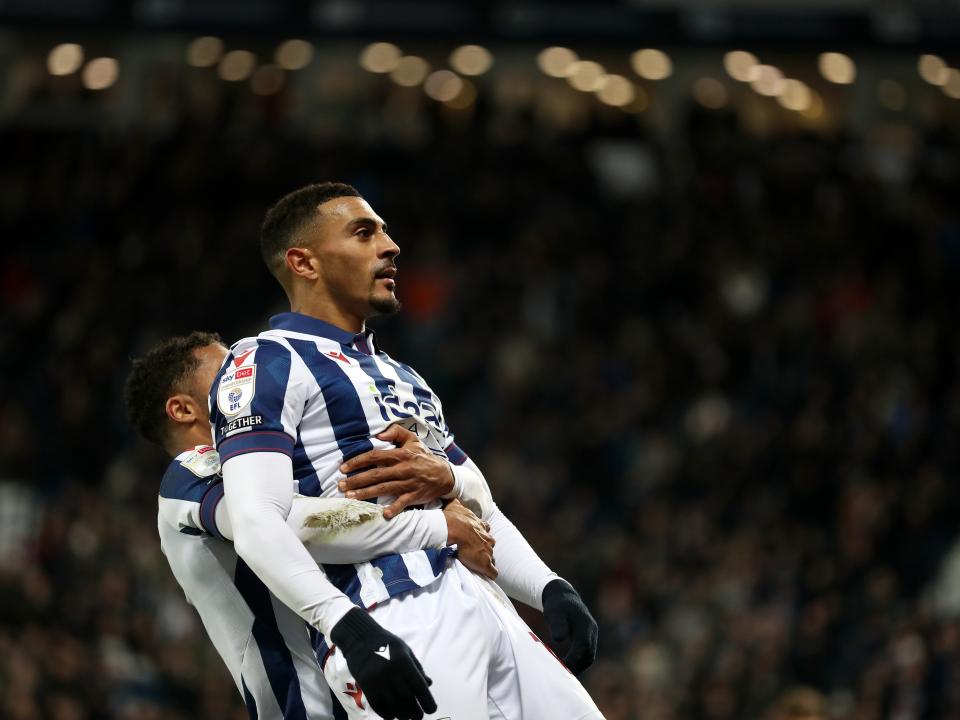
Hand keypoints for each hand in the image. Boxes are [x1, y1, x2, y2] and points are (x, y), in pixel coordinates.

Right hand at [330, 608, 436, 719]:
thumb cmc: (387, 644)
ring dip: (402, 715)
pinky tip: (392, 715)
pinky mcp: (366, 685)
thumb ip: (417, 668)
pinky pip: (378, 706)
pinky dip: (387, 714)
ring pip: (392, 706)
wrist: (360, 638)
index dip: (427, 701)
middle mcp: (391, 672)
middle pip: (407, 699)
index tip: (431, 709)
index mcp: (403, 662)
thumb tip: (429, 684)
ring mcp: (377, 680)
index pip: (419, 686)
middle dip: (415, 712)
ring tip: (406, 716)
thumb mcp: (406, 651)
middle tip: (418, 716)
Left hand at [339, 424, 454, 518]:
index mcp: (401, 454)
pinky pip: (402, 503)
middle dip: (356, 480)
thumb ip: (396, 432)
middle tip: (340, 486)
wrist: (445, 475)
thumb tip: (378, 435)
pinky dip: (394, 509)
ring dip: (366, 494)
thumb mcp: (413, 440)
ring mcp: (408, 483)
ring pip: (384, 488)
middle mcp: (403, 469)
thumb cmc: (424, 457)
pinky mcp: (414, 496)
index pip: (375, 456)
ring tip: (350, 498)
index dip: (358, 462)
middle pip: (376, 474)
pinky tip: (383, 514)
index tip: (343, 468)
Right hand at [443, 499, 496, 578]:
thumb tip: (452, 497)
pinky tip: (487, 576)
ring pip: (491, 557)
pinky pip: (493, 571)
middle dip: (484, 547)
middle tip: (475, 551)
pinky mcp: (486, 564)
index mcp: (482, 526)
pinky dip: (490, 573)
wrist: (454, 530)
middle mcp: (488, 538)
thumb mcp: (455, 506)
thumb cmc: (454, 519)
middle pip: (490, 544)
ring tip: (478, 564)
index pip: (486, 530)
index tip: (475, 538)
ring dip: (485, 559)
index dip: (481, 535)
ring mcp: (488, 551)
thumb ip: (456, 503)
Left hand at [541, 579, 597, 674]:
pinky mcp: (587, 637)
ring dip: (579, 666)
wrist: (562, 596)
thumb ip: (557, 624)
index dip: (574, 659)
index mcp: (585, 624)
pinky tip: (566, 666)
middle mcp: (591, 630)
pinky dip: (578, 662)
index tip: (562, 667)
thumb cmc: (556, 605)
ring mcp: (591, 634)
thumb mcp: (554, 612)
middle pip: (589, 655)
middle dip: (577, 667)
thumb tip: (558, 639)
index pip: (583, 647)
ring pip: (589, 656)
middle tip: (563, 676)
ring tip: (564, 673)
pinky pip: (586, 653)